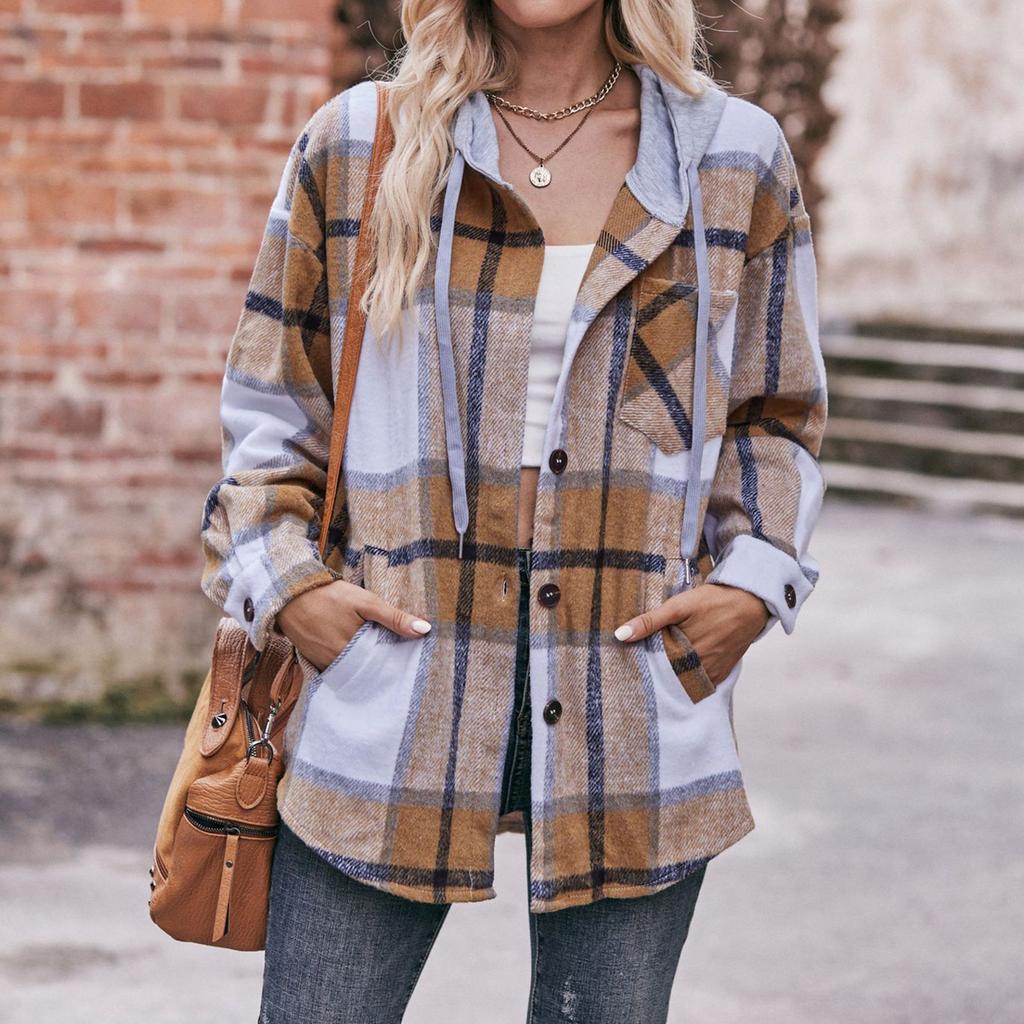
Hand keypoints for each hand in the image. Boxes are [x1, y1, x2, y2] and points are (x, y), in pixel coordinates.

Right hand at [275, 580, 431, 670]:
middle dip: (377, 667)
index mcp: (352, 650)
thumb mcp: (366, 602)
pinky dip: (344, 664)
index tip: (403, 660)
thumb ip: (394, 618)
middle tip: (388, 657)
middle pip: (365, 671)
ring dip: (361, 666)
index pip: (380, 666)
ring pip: (349, 671)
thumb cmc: (330, 595)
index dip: (392, 663)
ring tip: (372, 655)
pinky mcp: (312, 661)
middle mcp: (336, 662)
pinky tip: (353, 655)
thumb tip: (424, 630)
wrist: (290, 592)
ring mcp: (322, 663)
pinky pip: (334, 669)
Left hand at [613, 583, 769, 685]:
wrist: (751, 603)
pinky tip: (683, 672)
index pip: (654, 664)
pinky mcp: (722, 673)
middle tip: (643, 666)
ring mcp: (711, 670)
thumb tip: (621, 635)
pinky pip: (702, 684)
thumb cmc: (714, 601)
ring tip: (664, 667)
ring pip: (684, 680)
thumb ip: (650, 621)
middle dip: (657, 670)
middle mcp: (698, 664)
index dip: (643, 661)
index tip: (631, 661)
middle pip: (669, 674)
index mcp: (684, 649)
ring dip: (674, 676)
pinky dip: (691, 680)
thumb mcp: (679, 606)